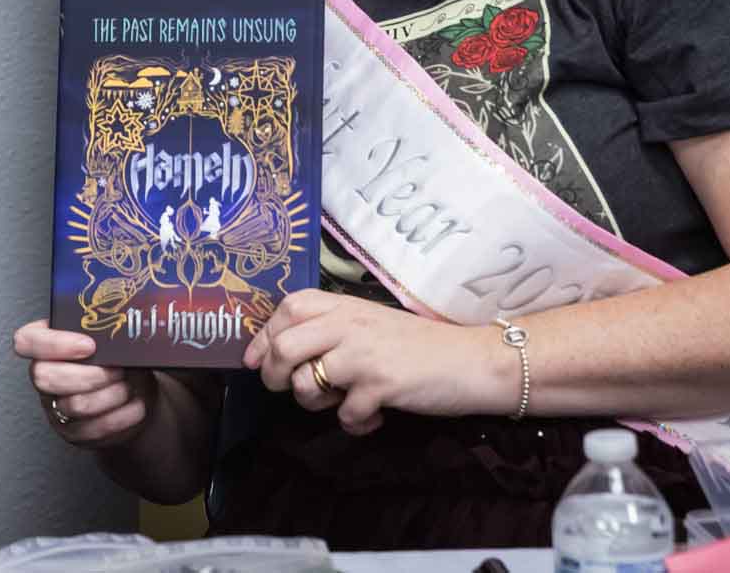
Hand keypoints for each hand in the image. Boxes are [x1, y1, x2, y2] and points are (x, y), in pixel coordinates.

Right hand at [13, 320, 156, 447]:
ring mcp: (55, 406)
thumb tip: (123, 337)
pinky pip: (93, 429)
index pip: (26, 341)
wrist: (134, 388)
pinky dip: (122, 416)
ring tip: (130, 386)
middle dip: (90, 375)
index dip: (54, 344)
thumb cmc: (116, 355)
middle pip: (45, 378)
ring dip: (111, 395)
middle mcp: (43, 375)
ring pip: (75, 405)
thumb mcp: (110, 336)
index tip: (89, 346)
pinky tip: (136, 405)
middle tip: (118, 370)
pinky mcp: (73, 432)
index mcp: (45, 343)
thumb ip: (107, 332)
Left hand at [242, 291, 505, 435]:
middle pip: (284, 347)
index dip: (264, 336)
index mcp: (345, 306)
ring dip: (315, 402)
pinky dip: (356, 424)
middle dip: (273, 375)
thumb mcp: (372, 323)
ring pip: (306, 383)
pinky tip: (375, 416)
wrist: (473, 361)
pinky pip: (346, 414)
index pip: (288, 308)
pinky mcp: (382, 384)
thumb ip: (334, 329)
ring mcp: (364, 354)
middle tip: (284, 388)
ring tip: (340, 402)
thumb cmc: (420, 345)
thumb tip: (285, 351)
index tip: (256, 361)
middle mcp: (349, 324)